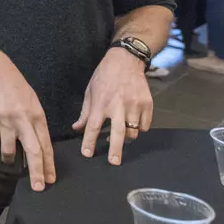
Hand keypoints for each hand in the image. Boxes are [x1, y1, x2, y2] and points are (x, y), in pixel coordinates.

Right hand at [0, 51, 54, 191]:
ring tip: (7, 157)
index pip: (46, 144)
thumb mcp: (32, 102)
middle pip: (33, 151)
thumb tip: (37, 148)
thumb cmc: (15, 86)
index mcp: (37, 115)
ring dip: (7, 157)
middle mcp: (23, 118)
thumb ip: (35, 124)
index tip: (50, 180)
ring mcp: (5, 118)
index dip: (49, 164)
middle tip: (38, 188)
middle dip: (36, 172)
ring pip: (7, 149)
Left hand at [73, 47, 152, 165]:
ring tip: (121, 136)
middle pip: (117, 134)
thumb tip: (76, 128)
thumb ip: (85, 113)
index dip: (89, 142)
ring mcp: (135, 106)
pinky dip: (140, 129)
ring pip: (133, 132)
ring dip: (126, 138)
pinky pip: (145, 126)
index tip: (87, 154)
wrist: (125, 61)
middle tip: (114, 162)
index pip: (93, 127)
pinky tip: (134, 124)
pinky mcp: (147, 104)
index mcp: (101, 104)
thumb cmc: (104, 76)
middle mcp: (118, 106)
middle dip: (115, 150)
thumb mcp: (90, 92)